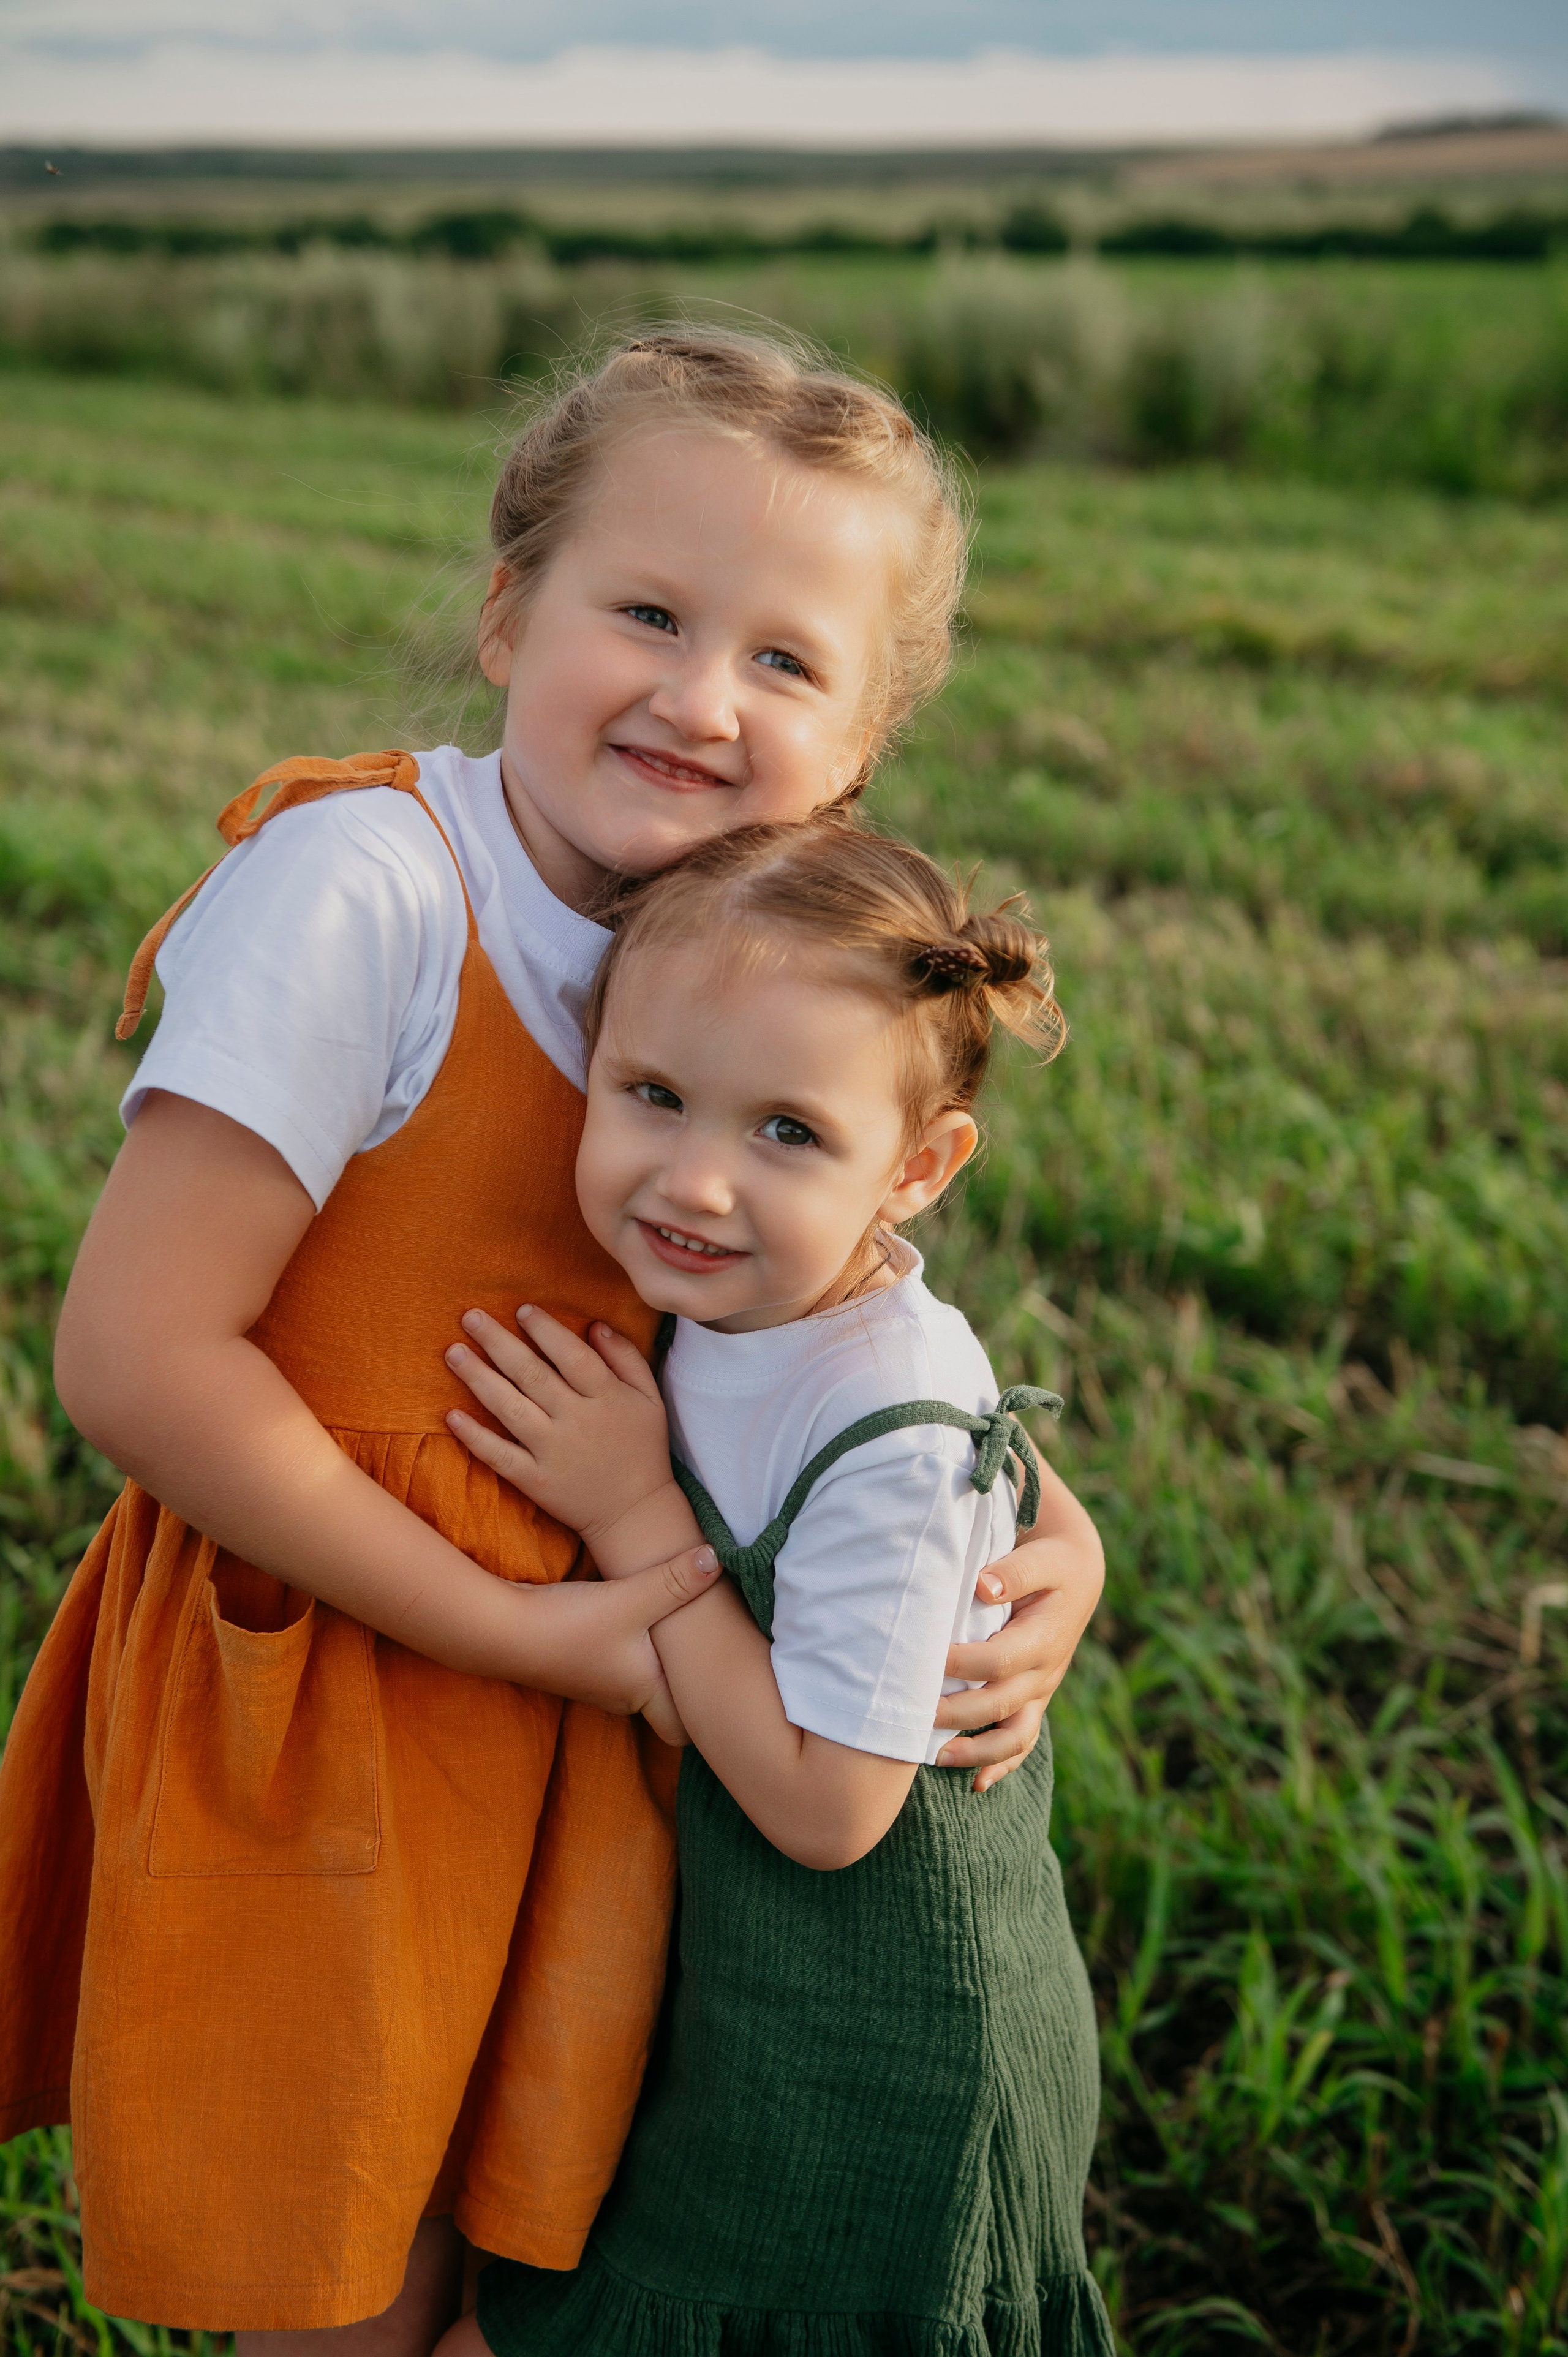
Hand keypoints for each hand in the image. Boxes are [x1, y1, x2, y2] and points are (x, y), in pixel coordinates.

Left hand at [445, 1305, 680, 1559]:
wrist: (635, 1513)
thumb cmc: (643, 1448)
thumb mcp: (649, 1398)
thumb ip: (626, 1357)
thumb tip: (595, 1325)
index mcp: (607, 1397)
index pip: (572, 1355)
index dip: (546, 1330)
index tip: (522, 1310)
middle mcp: (577, 1421)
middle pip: (532, 1375)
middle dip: (499, 1343)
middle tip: (471, 1317)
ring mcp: (553, 1451)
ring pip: (510, 1408)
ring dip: (478, 1379)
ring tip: (453, 1352)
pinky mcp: (535, 1480)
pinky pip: (500, 1455)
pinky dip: (475, 1437)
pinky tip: (451, 1416)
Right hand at [541, 1543, 719, 1742]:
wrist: (503, 1630)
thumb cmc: (571, 1624)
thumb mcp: (632, 1597)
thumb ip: (677, 1580)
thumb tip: (717, 1559)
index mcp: (646, 1693)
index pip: (688, 1727)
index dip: (709, 1715)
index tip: (732, 1692)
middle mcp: (625, 1697)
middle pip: (669, 1704)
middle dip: (689, 1686)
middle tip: (717, 1658)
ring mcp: (600, 1684)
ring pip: (645, 1682)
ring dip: (661, 1663)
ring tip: (687, 1636)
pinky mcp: (581, 1665)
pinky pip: (623, 1665)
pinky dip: (638, 1651)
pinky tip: (644, 1621)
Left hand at [935, 1503, 1104, 1794]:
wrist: (1078, 1575)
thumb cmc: (1050, 1562)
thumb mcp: (1041, 1558)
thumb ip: (1014, 1572)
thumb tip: (983, 1587)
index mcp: (1043, 1638)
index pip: (998, 1660)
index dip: (960, 1664)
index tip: (925, 1660)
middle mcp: (1043, 1672)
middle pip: (998, 1704)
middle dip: (955, 1715)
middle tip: (911, 1716)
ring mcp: (1039, 1691)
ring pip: (1013, 1736)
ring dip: (976, 1752)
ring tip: (936, 1758)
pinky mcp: (1033, 1700)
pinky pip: (1021, 1742)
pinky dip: (1001, 1767)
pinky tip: (975, 1784)